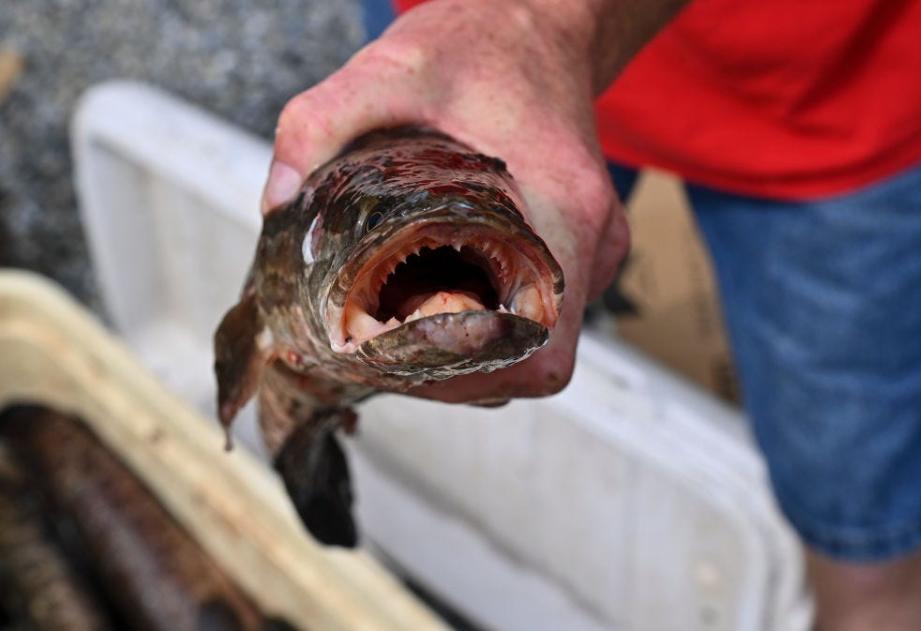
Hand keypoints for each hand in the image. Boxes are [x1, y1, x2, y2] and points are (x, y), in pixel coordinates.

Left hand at [265, 0, 628, 401]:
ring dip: (469, 354)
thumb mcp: (389, 68)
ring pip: (534, 344)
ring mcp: (592, 250)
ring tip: (396, 325)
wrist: (540, 26)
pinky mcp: (581, 249)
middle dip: (454, 373)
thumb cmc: (479, 45)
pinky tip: (433, 297)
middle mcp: (592, 241)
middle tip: (377, 349)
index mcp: (562, 207)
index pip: (540, 347)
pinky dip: (485, 324)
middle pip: (532, 359)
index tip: (405, 361)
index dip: (473, 377)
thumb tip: (276, 206)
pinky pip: (538, 315)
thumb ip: (320, 124)